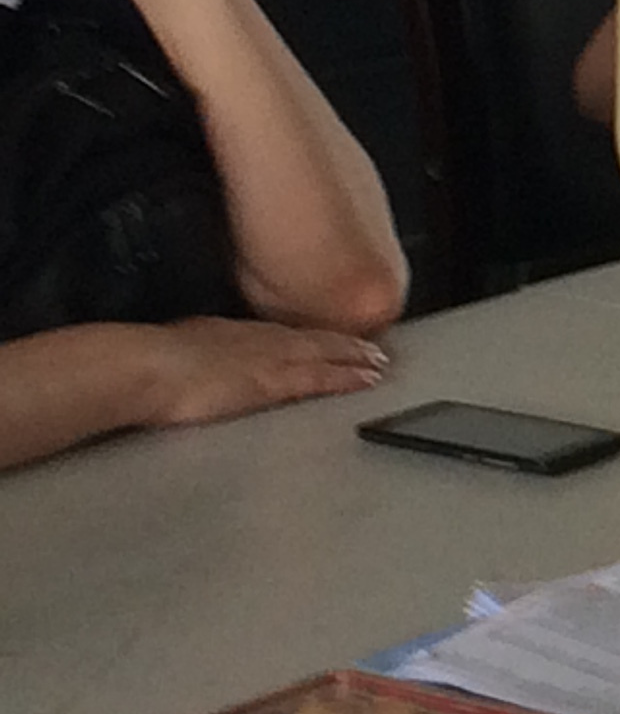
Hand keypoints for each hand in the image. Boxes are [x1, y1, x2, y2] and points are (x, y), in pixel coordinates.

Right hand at [139, 316, 391, 428]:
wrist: (146, 367)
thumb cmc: (149, 360)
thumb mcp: (181, 345)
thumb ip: (201, 351)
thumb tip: (202, 356)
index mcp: (234, 331)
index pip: (284, 334)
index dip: (312, 337)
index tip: (334, 340)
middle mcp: (258, 340)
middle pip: (311, 340)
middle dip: (344, 345)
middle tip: (375, 349)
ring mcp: (269, 359)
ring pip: (324, 356)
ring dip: (354, 359)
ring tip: (379, 364)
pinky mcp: (272, 383)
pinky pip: (319, 379)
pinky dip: (345, 378)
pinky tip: (365, 380)